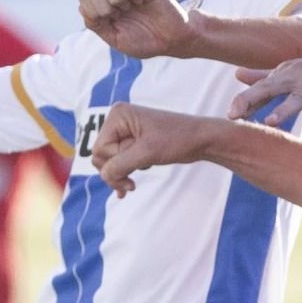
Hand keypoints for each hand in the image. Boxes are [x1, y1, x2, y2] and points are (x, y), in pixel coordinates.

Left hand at [77, 0, 192, 58]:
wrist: (173, 40)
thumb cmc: (145, 41)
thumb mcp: (116, 39)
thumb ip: (97, 25)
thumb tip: (83, 8)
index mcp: (105, 9)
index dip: (90, 8)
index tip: (105, 20)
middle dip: (99, 3)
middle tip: (114, 14)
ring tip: (125, 6)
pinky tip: (139, 1)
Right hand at [91, 102, 209, 196]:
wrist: (201, 139)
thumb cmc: (177, 139)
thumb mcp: (146, 153)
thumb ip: (121, 165)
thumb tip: (103, 176)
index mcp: (118, 115)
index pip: (100, 149)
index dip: (114, 163)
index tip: (135, 169)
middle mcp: (118, 121)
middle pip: (101, 155)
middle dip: (115, 172)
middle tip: (131, 185)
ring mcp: (125, 131)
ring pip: (109, 161)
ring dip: (121, 174)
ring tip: (133, 185)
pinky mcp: (133, 142)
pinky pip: (119, 161)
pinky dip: (123, 173)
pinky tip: (128, 187)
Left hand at [229, 48, 301, 127]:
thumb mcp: (294, 72)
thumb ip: (265, 75)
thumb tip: (236, 74)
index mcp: (287, 72)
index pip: (260, 88)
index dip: (243, 101)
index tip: (228, 116)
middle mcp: (300, 74)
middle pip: (271, 87)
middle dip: (251, 99)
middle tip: (232, 114)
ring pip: (300, 96)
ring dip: (285, 108)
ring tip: (270, 121)